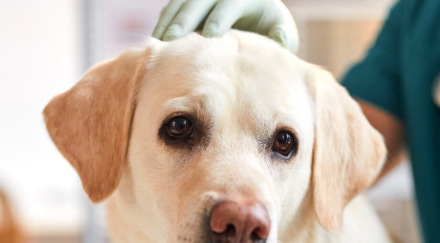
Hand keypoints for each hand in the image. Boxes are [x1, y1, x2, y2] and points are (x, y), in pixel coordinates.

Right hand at [151, 0, 298, 52]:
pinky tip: (156, 40)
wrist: (257, 16)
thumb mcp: (282, 31)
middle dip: (185, 18)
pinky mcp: (192, 1)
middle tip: (171, 39)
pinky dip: (164, 21)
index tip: (208, 35)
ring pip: (181, 1)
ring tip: (157, 41)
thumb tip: (281, 38)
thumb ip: (283, 37)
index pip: (230, 3)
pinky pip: (174, 6)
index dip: (219, 17)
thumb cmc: (270, 29)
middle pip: (200, 0)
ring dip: (168, 20)